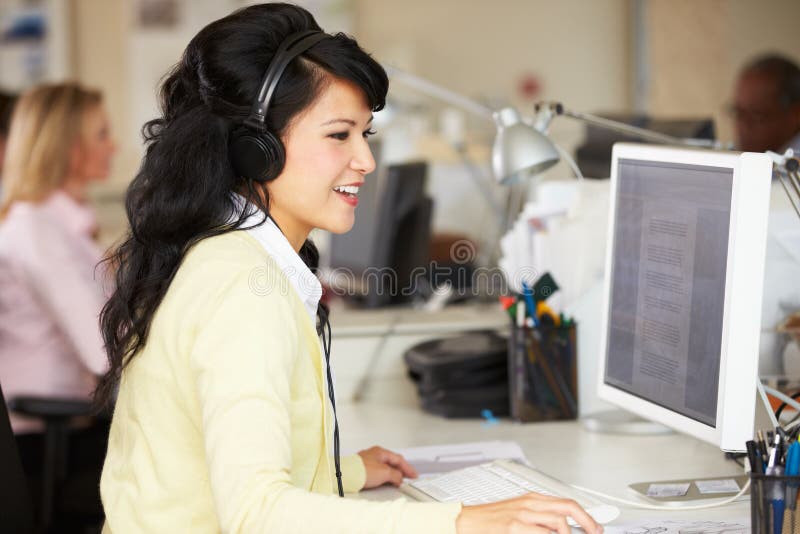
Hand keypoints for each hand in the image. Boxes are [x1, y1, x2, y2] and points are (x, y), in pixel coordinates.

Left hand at [357, 445, 417, 488]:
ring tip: (397, 482)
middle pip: (392, 462)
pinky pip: (377, 472)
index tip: (414, 475)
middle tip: (407, 478)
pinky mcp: (363, 470)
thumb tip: (399, 478)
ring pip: (384, 468)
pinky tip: (384, 482)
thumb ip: (396, 475)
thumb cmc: (361, 470)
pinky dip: (384, 477)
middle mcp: (374, 454)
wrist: (346, 476)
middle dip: (400, 470)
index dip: (408, 468)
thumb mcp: (385, 473)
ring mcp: (368, 462)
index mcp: (381, 451)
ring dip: (392, 474)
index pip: (399, 459)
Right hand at [456, 493, 601, 533]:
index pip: (567, 503)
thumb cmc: (490, 520)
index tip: (596, 527)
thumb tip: (561, 528)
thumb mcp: (517, 514)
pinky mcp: (514, 526)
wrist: (466, 521)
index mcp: (532, 499)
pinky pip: (541, 533)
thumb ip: (539, 519)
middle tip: (595, 533)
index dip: (586, 516)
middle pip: (568, 508)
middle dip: (587, 523)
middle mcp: (529, 504)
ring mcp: (522, 515)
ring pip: (558, 522)